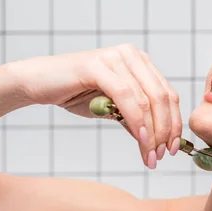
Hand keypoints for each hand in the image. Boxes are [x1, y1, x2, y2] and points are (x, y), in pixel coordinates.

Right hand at [10, 44, 182, 168]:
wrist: (37, 83)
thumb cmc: (75, 94)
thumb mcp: (113, 109)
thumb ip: (135, 118)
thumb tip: (158, 141)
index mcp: (141, 62)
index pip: (168, 94)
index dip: (174, 123)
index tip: (174, 148)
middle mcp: (132, 55)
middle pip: (162, 97)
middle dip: (165, 130)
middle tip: (163, 156)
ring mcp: (115, 58)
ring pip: (146, 100)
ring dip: (152, 132)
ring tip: (151, 155)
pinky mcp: (98, 66)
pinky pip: (126, 97)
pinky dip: (137, 121)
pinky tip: (140, 139)